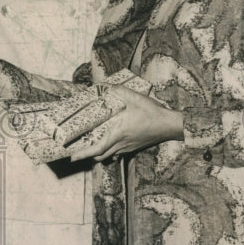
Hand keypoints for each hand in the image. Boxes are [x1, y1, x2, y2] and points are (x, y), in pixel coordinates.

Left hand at [68, 85, 183, 161]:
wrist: (170, 125)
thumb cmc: (153, 113)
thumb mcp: (136, 98)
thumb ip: (120, 91)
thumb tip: (108, 87)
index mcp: (119, 134)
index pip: (97, 149)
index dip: (83, 154)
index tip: (72, 157)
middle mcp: (122, 144)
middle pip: (100, 156)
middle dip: (88, 156)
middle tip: (77, 152)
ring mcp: (128, 147)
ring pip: (109, 156)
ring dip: (98, 154)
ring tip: (90, 149)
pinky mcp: (134, 147)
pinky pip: (118, 153)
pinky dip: (109, 152)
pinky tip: (109, 145)